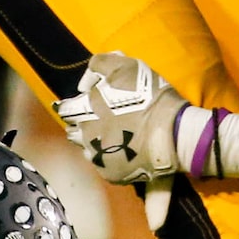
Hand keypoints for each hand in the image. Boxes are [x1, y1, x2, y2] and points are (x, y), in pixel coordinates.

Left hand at [59, 52, 185, 185]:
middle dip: (83, 126)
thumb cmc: (149, 97)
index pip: (66, 109)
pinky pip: (103, 166)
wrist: (172, 133)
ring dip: (95, 143)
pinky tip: (126, 152)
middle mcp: (85, 135)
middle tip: (103, 122)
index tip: (88, 106)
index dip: (76, 106)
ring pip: (87, 149)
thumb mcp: (126, 66)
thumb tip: (83, 83)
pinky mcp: (110, 174)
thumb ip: (99, 65)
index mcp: (85, 109)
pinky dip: (110, 159)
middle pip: (74, 131)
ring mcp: (97, 157)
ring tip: (115, 138)